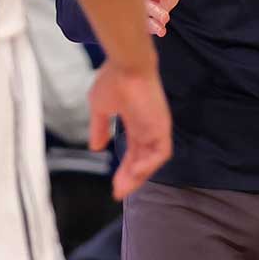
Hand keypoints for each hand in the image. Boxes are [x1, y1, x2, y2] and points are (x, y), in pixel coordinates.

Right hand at [87, 62, 170, 199]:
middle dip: (129, 178)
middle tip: (118, 193)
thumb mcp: (100, 107)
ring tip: (123, 188)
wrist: (126, 66)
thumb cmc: (113, 80)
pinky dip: (148, 165)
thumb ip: (100, 128)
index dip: (124, 169)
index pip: (132, 151)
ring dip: (138, 176)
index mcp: (135, 121)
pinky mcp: (162, 127)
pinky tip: (134, 174)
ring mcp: (156, 127)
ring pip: (151, 160)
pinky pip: (160, 153)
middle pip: (141, 160)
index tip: (114, 185)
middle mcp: (148, 127)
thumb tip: (96, 148)